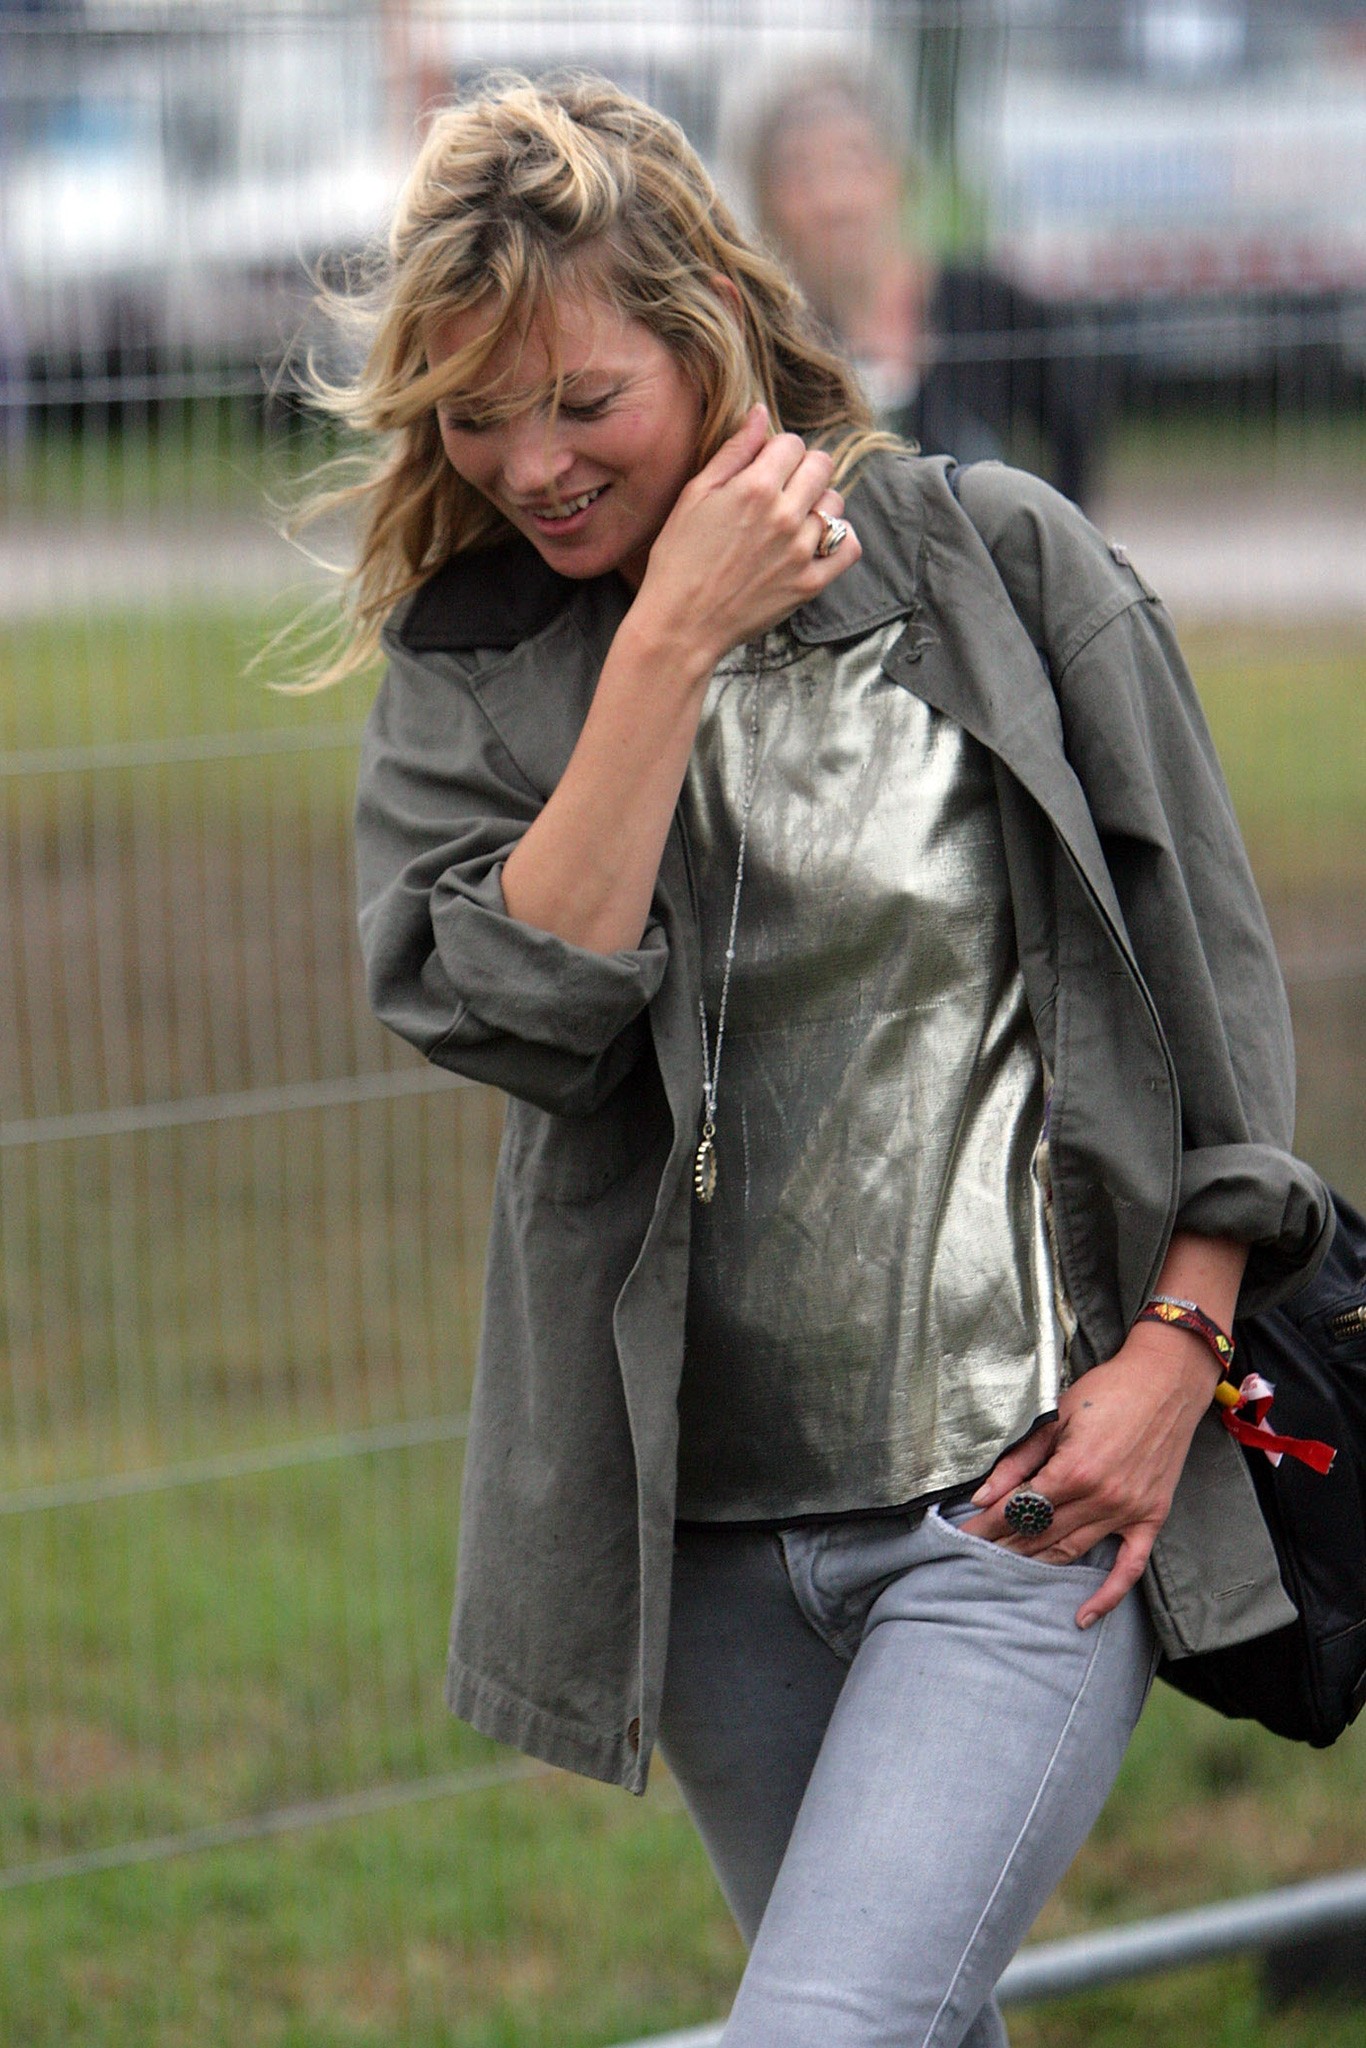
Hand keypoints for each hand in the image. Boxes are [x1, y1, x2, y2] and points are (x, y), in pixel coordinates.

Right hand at [634, 404, 860, 666]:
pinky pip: (848, 546)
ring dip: (817, 505)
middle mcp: (785, 515)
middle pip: (822, 466)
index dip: (778, 451)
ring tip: (792, 521)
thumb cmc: (679, 559)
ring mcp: (802, 551)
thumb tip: (760, 413)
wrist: (682, 624)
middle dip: (803, 470)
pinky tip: (817, 540)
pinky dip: (838, 538)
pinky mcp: (811, 583)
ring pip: (835, 504)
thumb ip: (733, 452)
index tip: (764, 467)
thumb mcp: (695, 496)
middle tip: (781, 490)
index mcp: (754, 488)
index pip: (793, 443)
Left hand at [961, 1321, 1222, 1629]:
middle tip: (975, 1557)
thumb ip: (1018, 1461)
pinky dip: (1107, 1595)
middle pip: (1041, 1534)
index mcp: (1073, 1470)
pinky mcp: (1151, 1517)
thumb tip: (983, 1497)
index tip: (964, 1535)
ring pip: (1073, 1551)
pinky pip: (1129, 1567)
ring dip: (1038, 1563)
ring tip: (1006, 1574)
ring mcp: (1128, 1511)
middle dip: (1005, 1545)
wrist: (1167, 1382)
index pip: (1020, 1509)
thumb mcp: (1055, 1417)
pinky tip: (1082, 1615)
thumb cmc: (1108, 1390)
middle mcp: (1102, 1498)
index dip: (989, 1524)